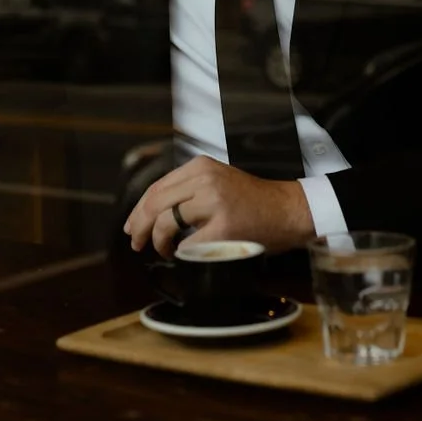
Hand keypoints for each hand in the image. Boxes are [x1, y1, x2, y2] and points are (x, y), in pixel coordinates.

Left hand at [124, 155, 314, 256]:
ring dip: (158, 241)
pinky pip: (187, 244)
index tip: (132, 226)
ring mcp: (215, 203)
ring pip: (165, 222)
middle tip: (136, 243)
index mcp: (201, 166)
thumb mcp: (218, 180)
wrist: (289, 211)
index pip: (157, 187)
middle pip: (155, 203)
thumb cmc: (253, 202)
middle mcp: (205, 179)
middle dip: (139, 227)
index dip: (139, 210)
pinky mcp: (223, 228)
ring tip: (164, 250)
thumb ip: (188, 189)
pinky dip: (181, 252)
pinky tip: (184, 254)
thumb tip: (149, 212)